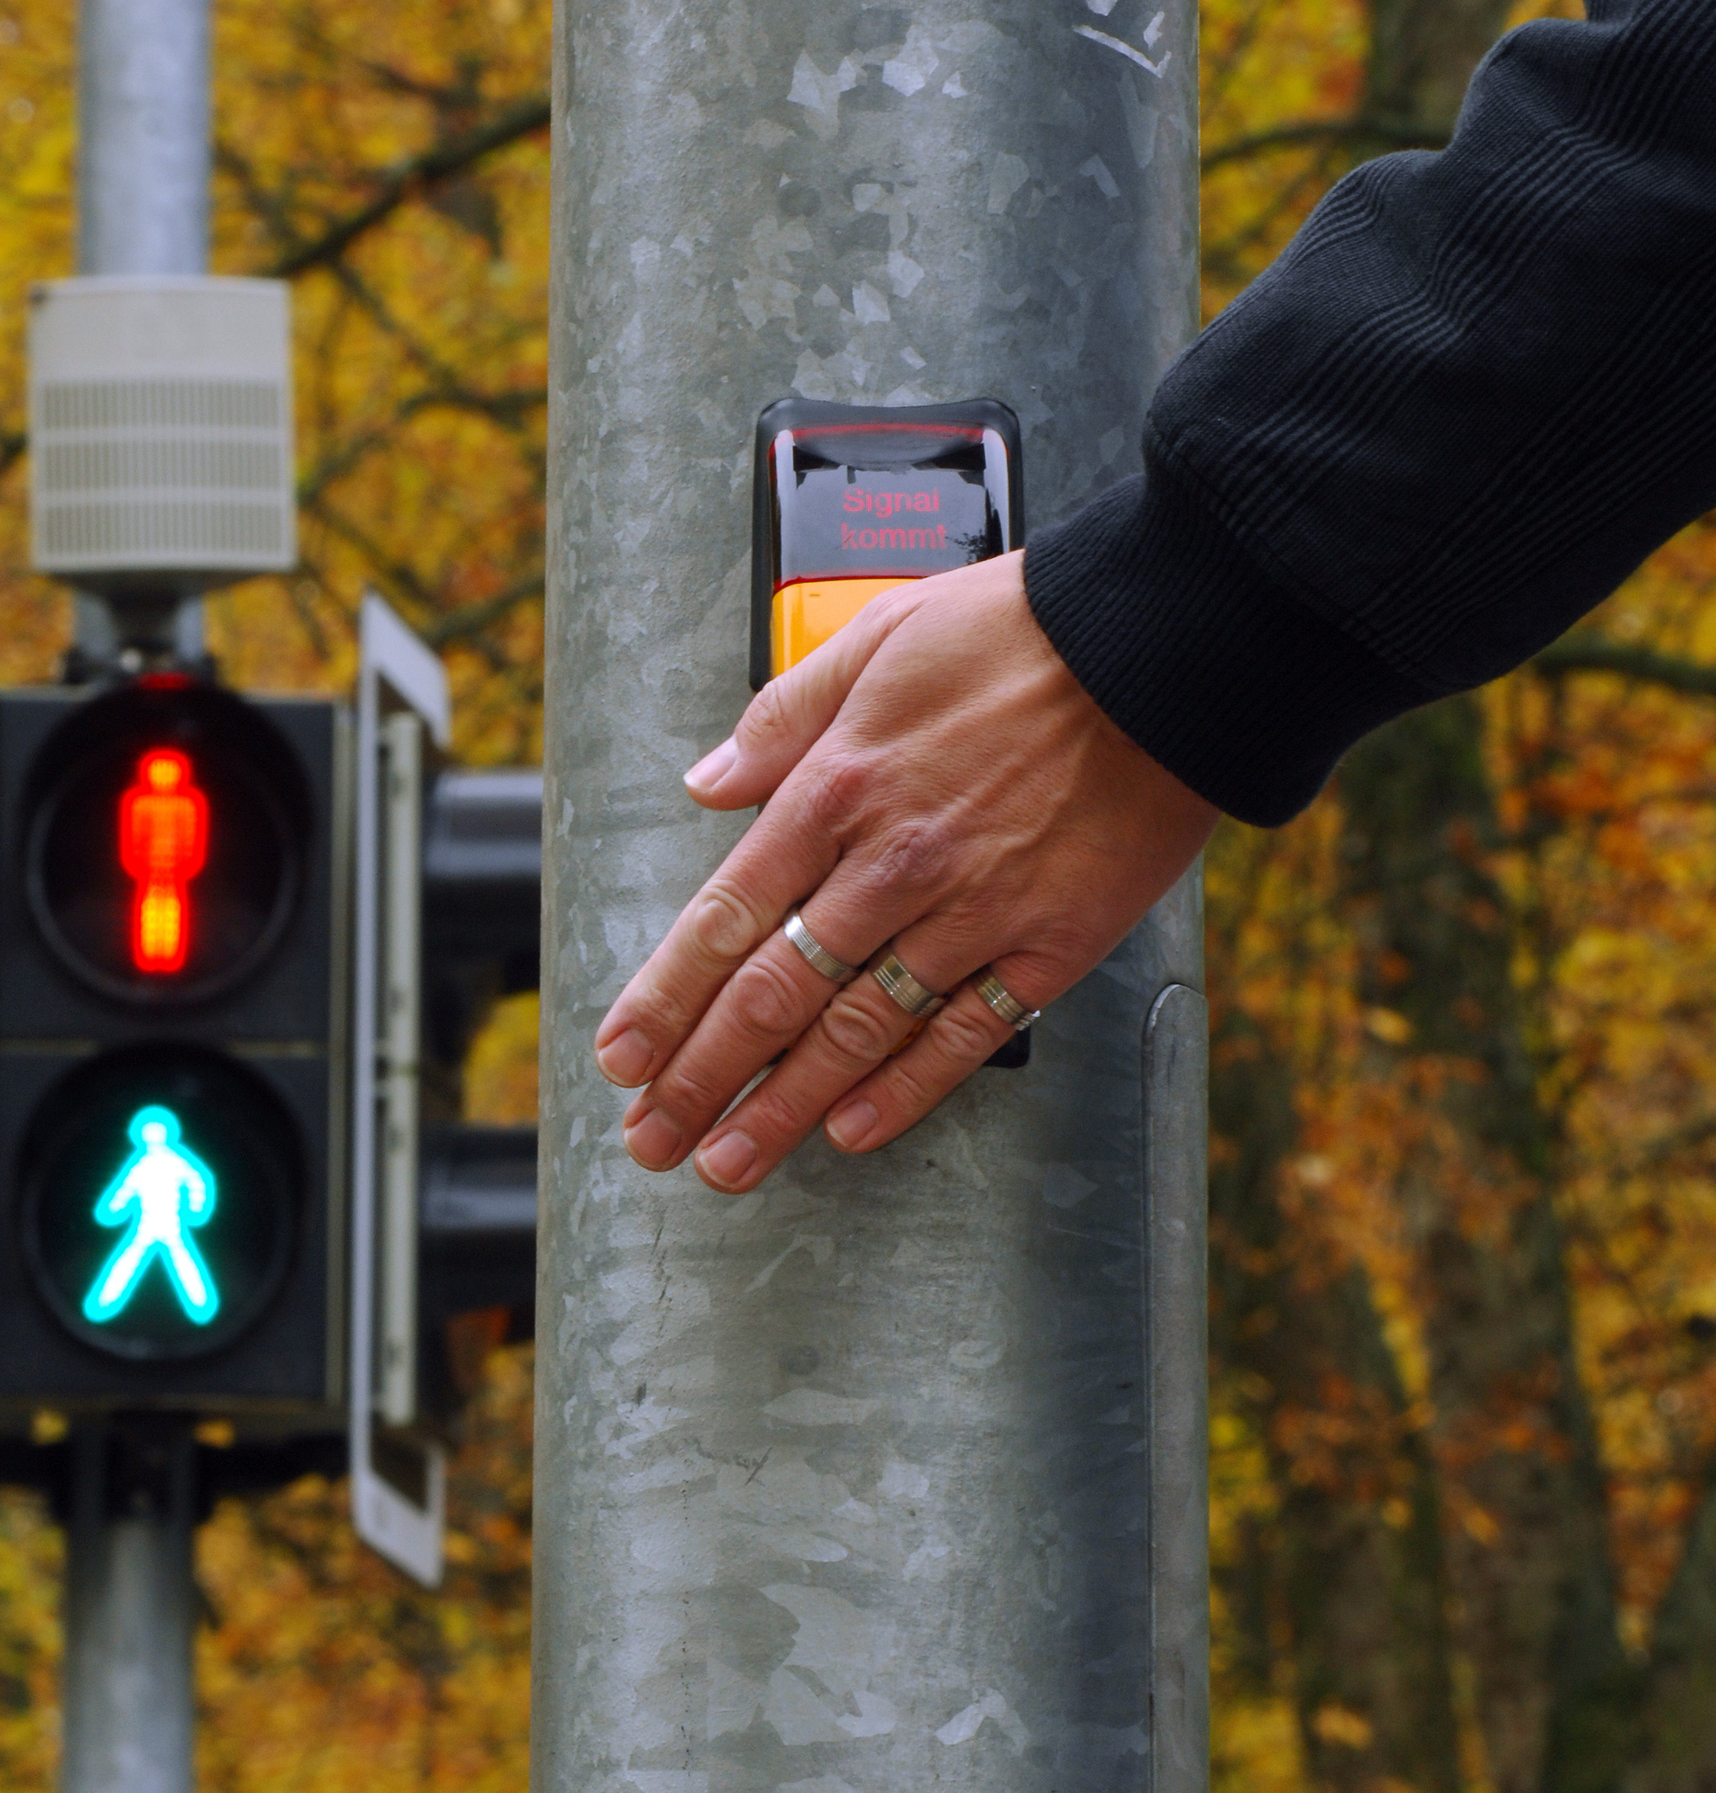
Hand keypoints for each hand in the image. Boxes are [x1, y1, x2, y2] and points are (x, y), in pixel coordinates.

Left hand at [592, 550, 1217, 1193]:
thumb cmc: (1025, 631)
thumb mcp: (876, 638)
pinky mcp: (1052, 942)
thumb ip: (783, 717)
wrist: (1169, 646)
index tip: (624, 1053)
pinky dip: (904, 1088)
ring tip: (730, 1161)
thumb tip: (708, 779)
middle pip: (773, 993)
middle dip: (701, 1077)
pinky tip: (853, 1130)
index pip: (724, 916)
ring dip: (783, 1106)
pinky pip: (964, 1033)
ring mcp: (974, 910)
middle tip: (655, 1139)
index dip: (665, 997)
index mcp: (838, 786)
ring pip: (856, 1030)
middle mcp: (892, 862)